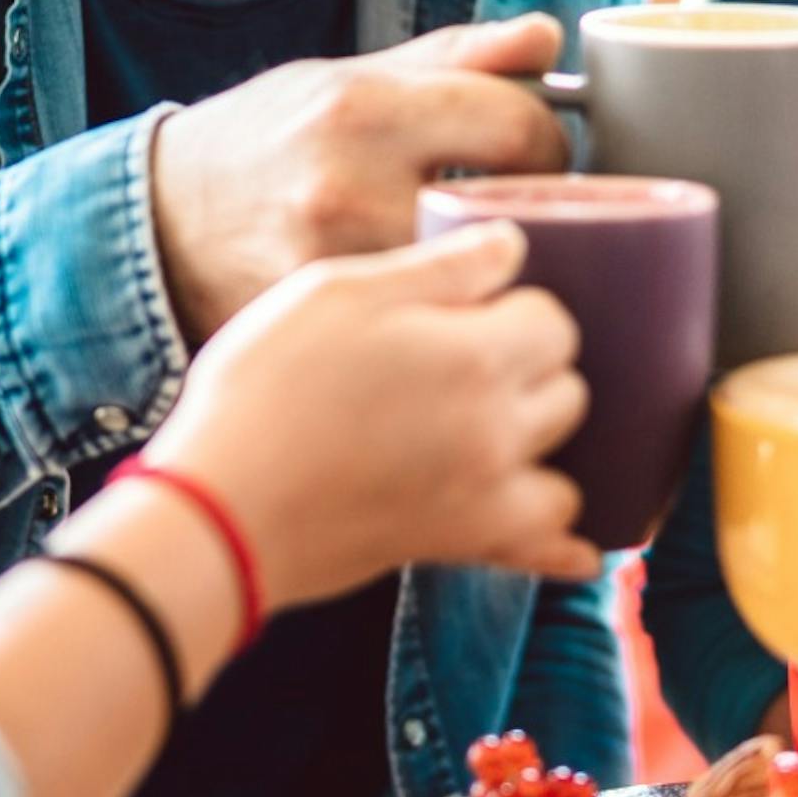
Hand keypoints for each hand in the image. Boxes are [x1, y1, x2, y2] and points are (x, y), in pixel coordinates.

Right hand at [130, 221, 598, 600]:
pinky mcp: (460, 544)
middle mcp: (498, 430)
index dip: (514, 307)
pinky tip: (577, 544)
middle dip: (533, 369)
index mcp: (476, 357)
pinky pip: (546, 550)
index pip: (553, 319)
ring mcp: (486, 495)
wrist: (219, 506)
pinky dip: (564, 546)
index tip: (472, 310)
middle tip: (469, 362)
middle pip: (568, 388)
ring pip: (567, 466)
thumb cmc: (265, 389)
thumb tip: (513, 245)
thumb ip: (439, 266)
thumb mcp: (337, 292)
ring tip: (496, 430)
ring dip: (543, 447)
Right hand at [148, 17, 573, 338]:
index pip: (517, 126)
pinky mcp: (327, 329)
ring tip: (481, 260)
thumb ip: (454, 59)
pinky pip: (425, 326)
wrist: (159, 225)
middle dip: (534, 215)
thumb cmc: (267, 142)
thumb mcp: (346, 78)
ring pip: (475, 281)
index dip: (551, 144)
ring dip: (494, 273)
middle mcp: (347, 186)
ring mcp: (334, 267)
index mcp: (362, 107)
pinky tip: (431, 305)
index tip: (541, 157)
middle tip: (522, 215)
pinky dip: (444, 316)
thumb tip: (545, 37)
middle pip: (507, 211)